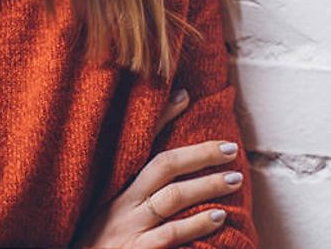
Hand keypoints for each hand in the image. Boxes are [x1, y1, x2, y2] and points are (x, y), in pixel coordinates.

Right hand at [73, 89, 242, 248]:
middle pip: (162, 166)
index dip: (161, 117)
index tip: (186, 97)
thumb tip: (163, 147)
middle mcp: (121, 203)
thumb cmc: (96, 244)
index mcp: (113, 187)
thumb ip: (134, 185)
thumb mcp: (106, 211)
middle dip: (199, 154)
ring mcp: (129, 228)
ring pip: (171, 198)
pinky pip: (170, 235)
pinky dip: (196, 224)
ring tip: (234, 180)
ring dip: (206, 186)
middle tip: (231, 148)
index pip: (139, 143)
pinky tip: (219, 218)